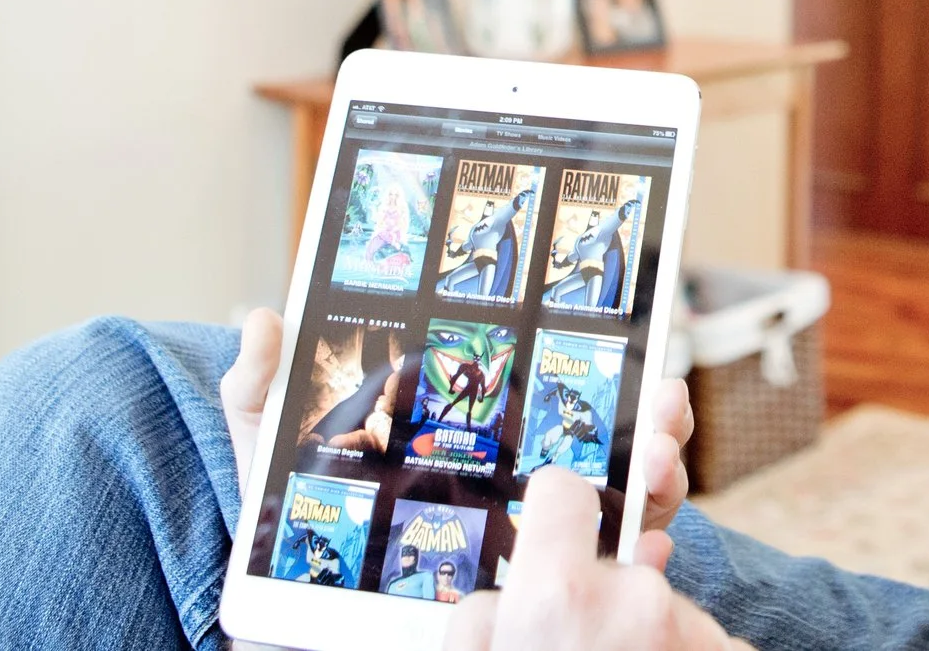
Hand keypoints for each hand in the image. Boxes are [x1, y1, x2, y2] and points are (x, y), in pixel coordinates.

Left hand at [217, 321, 695, 566]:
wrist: (288, 609)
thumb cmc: (298, 522)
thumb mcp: (283, 450)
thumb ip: (266, 388)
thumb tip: (262, 319)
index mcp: (482, 438)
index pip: (563, 398)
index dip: (616, 379)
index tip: (648, 362)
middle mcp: (522, 487)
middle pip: (612, 447)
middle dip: (657, 425)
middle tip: (667, 406)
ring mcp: (529, 545)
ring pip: (619, 508)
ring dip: (659, 480)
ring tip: (659, 463)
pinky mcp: (522, 598)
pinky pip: (600, 578)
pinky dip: (639, 557)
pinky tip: (650, 546)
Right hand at [446, 469, 748, 650]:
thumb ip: (486, 623)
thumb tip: (512, 593)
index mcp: (558, 598)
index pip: (562, 493)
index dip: (552, 516)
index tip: (552, 542)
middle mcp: (636, 601)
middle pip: (619, 570)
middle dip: (604, 608)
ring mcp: (692, 633)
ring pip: (663, 615)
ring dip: (647, 646)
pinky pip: (702, 648)